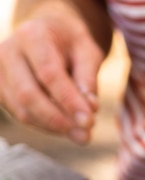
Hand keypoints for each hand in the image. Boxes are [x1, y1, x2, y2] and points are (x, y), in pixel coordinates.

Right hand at [0, 3, 103, 143]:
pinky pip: (20, 115)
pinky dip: (45, 126)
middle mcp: (9, 51)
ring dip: (53, 127)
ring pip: (22, 109)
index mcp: (33, 36)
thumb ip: (88, 79)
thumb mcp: (88, 53)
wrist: (49, 33)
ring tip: (80, 134)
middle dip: (58, 119)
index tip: (89, 121)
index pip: (49, 74)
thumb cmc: (71, 44)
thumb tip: (89, 109)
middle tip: (85, 135)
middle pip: (28, 94)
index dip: (68, 101)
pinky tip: (65, 127)